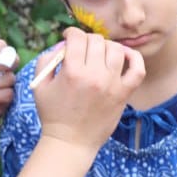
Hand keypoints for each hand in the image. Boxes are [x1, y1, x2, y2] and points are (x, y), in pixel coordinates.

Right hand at [33, 27, 144, 149]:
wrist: (71, 142)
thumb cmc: (53, 114)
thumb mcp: (39, 85)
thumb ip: (46, 60)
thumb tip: (62, 45)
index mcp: (72, 72)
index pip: (77, 37)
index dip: (71, 33)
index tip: (69, 39)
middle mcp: (94, 76)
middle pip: (96, 41)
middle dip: (86, 41)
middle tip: (82, 50)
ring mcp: (112, 84)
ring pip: (115, 49)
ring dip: (106, 47)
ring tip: (99, 54)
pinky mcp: (123, 94)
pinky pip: (137, 69)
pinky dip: (133, 58)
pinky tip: (124, 56)